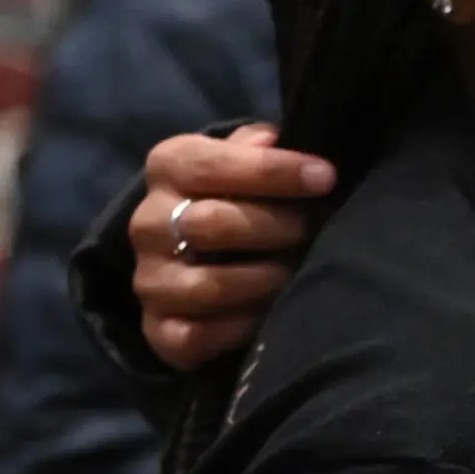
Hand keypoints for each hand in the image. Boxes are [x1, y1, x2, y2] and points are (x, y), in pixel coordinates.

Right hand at [131, 124, 333, 371]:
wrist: (204, 256)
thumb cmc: (243, 194)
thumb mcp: (249, 159)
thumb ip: (261, 146)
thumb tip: (274, 138)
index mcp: (169, 167)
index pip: (210, 164)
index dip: (272, 171)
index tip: (326, 177)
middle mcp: (148, 223)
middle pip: (214, 224)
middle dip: (279, 228)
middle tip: (317, 228)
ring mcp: (149, 280)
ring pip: (210, 285)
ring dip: (269, 279)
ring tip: (302, 268)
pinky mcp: (158, 330)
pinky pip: (200, 335)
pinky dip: (246, 325)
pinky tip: (277, 309)